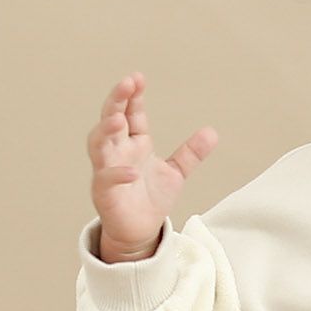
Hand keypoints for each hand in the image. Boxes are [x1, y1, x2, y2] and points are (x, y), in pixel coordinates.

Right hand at [86, 72, 217, 253]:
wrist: (141, 231)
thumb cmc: (151, 199)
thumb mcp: (176, 172)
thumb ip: (190, 153)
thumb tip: (212, 132)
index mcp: (134, 143)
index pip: (131, 113)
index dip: (133, 96)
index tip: (138, 78)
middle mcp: (118, 151)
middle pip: (110, 119)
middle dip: (116, 101)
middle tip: (126, 83)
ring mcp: (108, 170)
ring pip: (98, 144)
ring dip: (105, 130)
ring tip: (117, 119)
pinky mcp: (104, 192)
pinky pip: (106, 179)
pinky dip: (117, 174)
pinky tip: (132, 171)